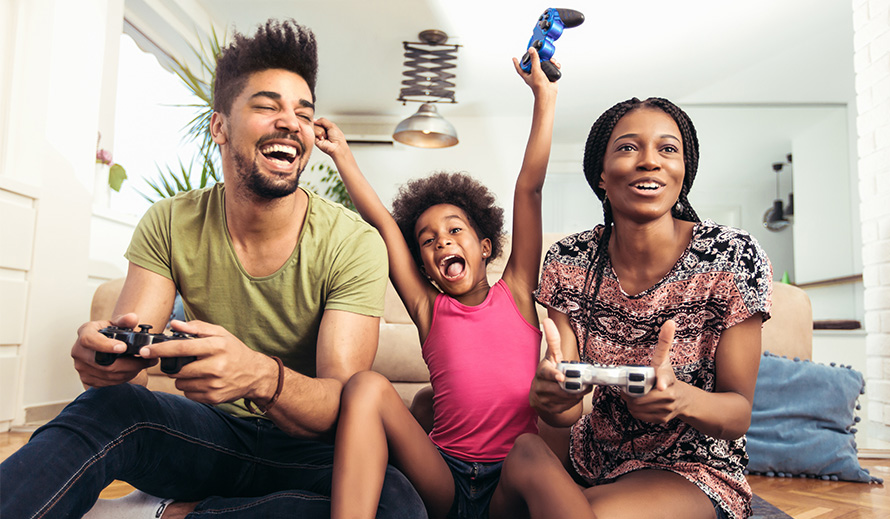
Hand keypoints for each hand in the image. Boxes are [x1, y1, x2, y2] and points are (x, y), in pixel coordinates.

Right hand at [71, 313, 156, 387]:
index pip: (90, 340)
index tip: (123, 348)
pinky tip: (132, 371)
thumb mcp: (114, 323)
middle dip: (130, 363)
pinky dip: (123, 378)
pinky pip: (107, 382)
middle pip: (104, 363)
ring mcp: (81, 367)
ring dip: (130, 372)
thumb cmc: (106, 333)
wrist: (99, 345)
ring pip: (108, 375)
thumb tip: (132, 318)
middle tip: (147, 359)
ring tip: (142, 365)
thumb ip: (124, 321)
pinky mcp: (87, 379)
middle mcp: (79, 351)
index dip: (106, 345)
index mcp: (84, 333)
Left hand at [139, 320, 278, 404]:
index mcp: (217, 347)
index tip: (145, 351)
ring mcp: (214, 384)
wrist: (255, 374)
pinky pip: (189, 394)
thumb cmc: (234, 351)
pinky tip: (202, 381)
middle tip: (181, 362)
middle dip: (173, 366)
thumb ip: (197, 328)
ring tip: (196, 371)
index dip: (160, 349)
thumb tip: (173, 324)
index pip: (182, 347)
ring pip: (181, 383)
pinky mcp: (213, 398)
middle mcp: (216, 366)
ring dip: (182, 378)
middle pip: (178, 369)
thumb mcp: (220, 334)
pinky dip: (190, 388)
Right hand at [313, 117, 348, 157]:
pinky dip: (319, 134)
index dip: (320, 121)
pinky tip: (322, 139)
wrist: (337, 147)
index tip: (322, 124)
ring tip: (325, 136)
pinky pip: (313, 132)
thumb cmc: (338, 138)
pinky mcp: (314, 140)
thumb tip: (314, 120)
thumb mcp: (332, 125)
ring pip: (314, 127)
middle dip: (322, 126)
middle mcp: (321, 131)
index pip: (318, 121)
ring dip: (321, 131)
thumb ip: (322, 120)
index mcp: (325, 127)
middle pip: (315, 123)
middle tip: (327, 132)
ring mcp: (317, 135)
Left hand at [513, 47, 558, 96]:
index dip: (516, 63)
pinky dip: (555, 65)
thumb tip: (531, 50)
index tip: (514, 58)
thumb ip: (534, 59)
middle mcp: (534, 74)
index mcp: (527, 74)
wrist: (548, 93)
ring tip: (551, 60)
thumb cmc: (539, 87)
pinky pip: (552, 67)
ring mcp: (542, 75)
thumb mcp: (535, 70)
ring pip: (545, 64)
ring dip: (549, 60)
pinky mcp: (549, 75)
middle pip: (534, 62)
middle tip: (540, 53)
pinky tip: (556, 65)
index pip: (520, 68)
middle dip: (539, 57)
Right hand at [529, 319, 584, 414]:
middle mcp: (539, 385)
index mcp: (542, 371)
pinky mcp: (548, 409)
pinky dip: (572, 402)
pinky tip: (571, 396)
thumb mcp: (552, 355)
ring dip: (575, 394)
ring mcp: (543, 398)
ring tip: (577, 388)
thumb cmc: (549, 371)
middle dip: (573, 386)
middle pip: (560, 387)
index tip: (561, 377)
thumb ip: (552, 339)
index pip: (547, 373)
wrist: (541, 394)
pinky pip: (565, 407)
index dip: (554, 375)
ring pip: (565, 398)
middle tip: (582, 383)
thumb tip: (547, 321)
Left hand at [623, 320, 687, 422]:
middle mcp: (669, 397)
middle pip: (640, 397)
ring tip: (635, 394)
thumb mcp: (665, 359)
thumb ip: (665, 342)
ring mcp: (666, 411)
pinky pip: (639, 416)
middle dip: (631, 393)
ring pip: (637, 408)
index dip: (662, 383)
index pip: (665, 381)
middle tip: (629, 387)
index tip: (660, 386)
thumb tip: (670, 322)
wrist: (684, 399)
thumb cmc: (669, 376)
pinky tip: (641, 403)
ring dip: (631, 402)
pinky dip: (636, 411)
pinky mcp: (661, 420)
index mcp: (669, 380)